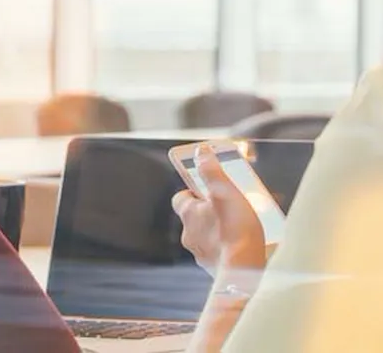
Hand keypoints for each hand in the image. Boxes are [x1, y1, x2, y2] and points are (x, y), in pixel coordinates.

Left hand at [172, 144, 265, 274]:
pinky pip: (221, 253)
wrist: (243, 275)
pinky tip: (246, 246)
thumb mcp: (224, 192)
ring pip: (208, 235)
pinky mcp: (216, 269)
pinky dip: (229, 248)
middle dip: (210, 210)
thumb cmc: (233, 231)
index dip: (192, 190)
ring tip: (242, 226)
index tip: (206, 186)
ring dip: (221, 229)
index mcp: (188, 213)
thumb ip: (212, 171)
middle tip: (230, 205)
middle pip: (196, 216)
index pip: (180, 197)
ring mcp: (201, 254)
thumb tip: (201, 152)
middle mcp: (189, 234)